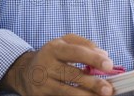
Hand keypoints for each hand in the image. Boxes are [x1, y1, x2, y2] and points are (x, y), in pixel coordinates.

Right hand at [0, 34, 114, 95]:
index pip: (76, 53)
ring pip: (66, 91)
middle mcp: (46, 65)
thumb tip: (104, 55)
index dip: (94, 59)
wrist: (24, 71)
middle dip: (92, 83)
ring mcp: (41, 83)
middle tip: (108, 89)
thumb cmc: (52, 55)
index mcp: (54, 48)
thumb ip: (86, 45)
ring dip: (85, 95)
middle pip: (72, 75)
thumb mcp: (66, 42)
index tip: (109, 65)